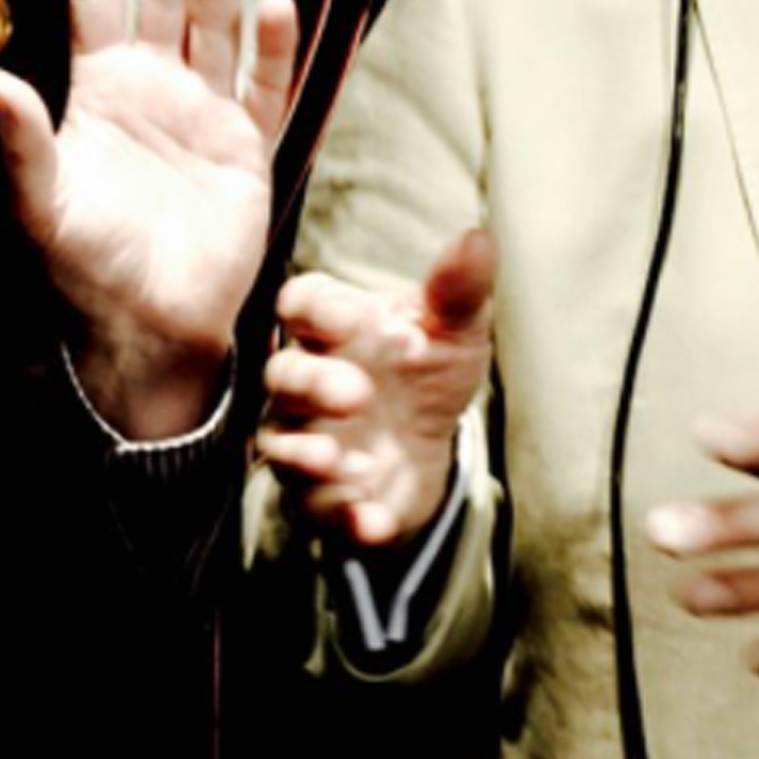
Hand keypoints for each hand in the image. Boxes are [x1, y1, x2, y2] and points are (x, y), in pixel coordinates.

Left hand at [0, 0, 297, 439]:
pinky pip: (266, 88)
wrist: (148, 332)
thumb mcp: (41, 206)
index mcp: (99, 90)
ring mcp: (205, 113)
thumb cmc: (84, 271)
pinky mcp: (249, 148)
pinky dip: (273, 48)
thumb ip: (21, 143)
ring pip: (214, 24)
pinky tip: (275, 2)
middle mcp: (153, 87)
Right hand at [256, 228, 493, 548]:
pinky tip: (374, 519)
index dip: (314, 309)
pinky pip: (316, 507)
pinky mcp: (321, 494)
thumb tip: (477, 239)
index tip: (349, 317)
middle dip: (312, 383)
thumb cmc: (427, 369)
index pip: (301, 305)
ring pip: (281, 444)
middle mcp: (307, 382)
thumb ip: (458, 290)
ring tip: (346, 462)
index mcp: (334, 328)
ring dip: (307, 454)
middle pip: (283, 374)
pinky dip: (343, 516)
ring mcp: (308, 439)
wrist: (427, 445)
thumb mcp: (455, 330)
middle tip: (357, 394)